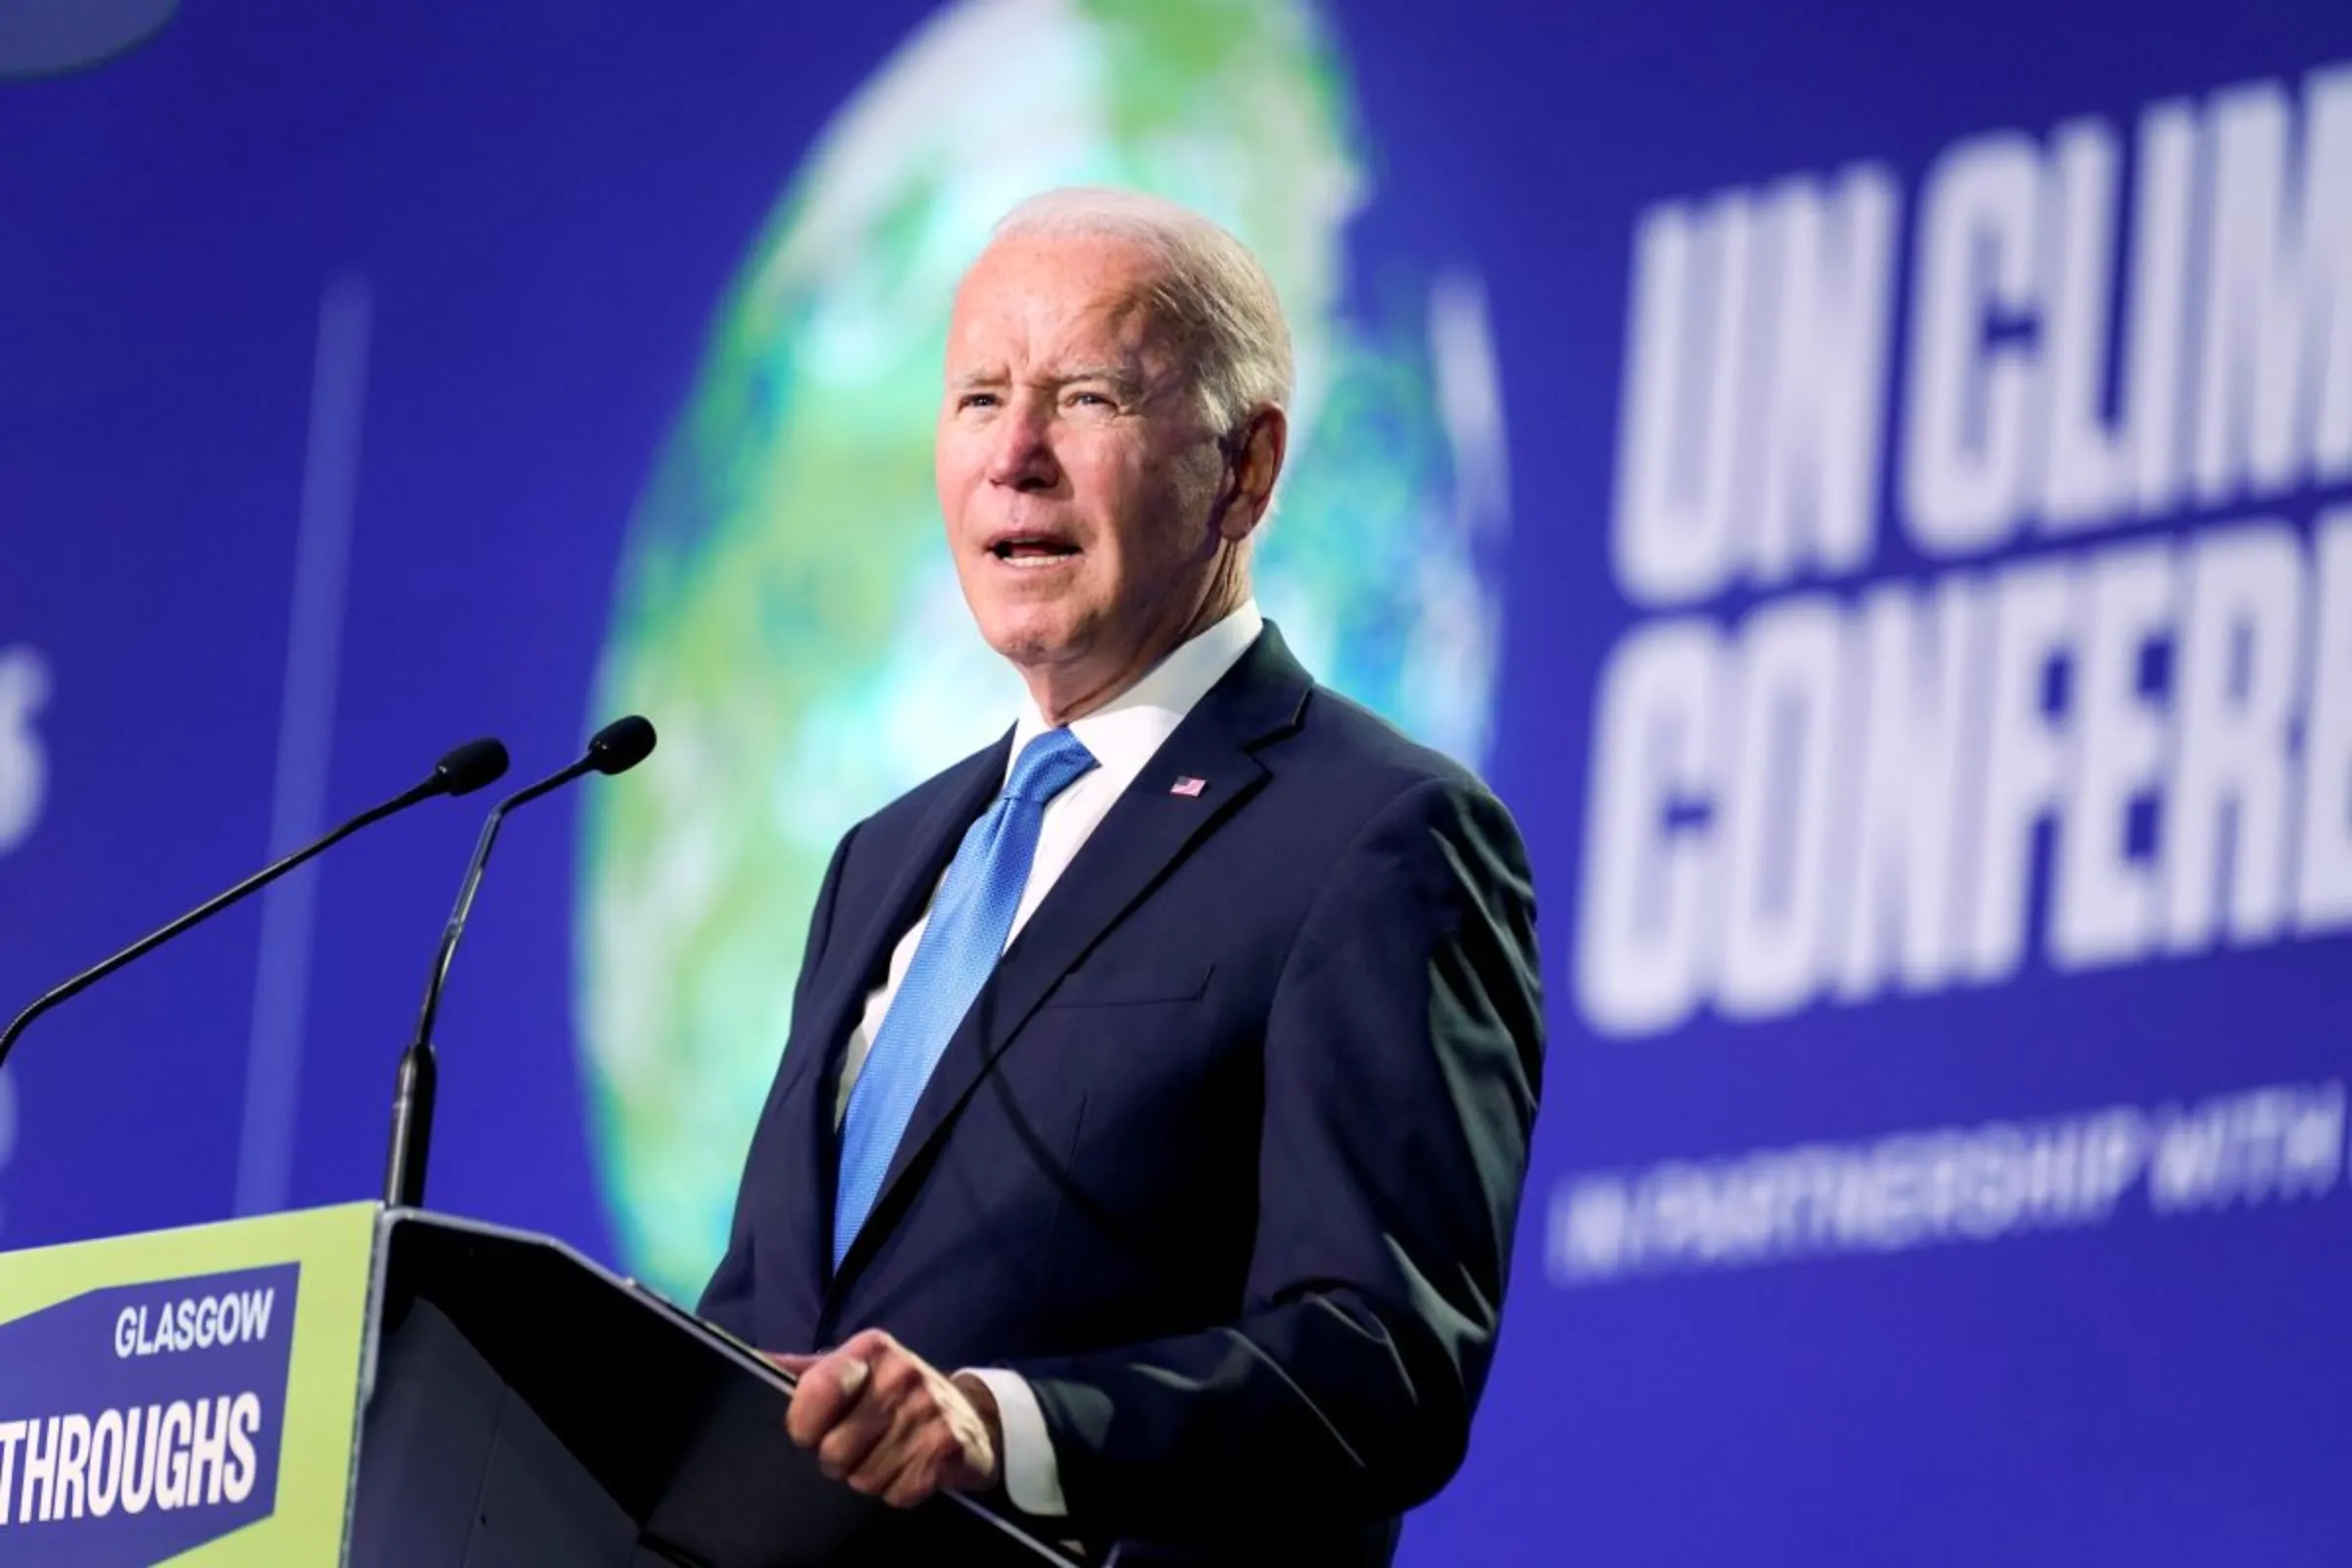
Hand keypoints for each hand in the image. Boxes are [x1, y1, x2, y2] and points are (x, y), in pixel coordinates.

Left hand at [771, 1328, 1002, 1507]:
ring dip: (869, 1478)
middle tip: (855, 1448)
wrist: (973, 1415)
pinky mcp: (947, 1447)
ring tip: (884, 1457)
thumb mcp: (852, 1370)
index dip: (803, 1426)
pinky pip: (897, 1493)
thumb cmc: (895, 1394)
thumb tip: (749, 1363)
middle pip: (834, 1451)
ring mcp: (927, 1411)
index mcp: (869, 1350)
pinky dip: (898, 1490)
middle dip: (838, 1461)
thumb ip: (802, 1371)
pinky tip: (908, 1468)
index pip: (814, 1393)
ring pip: (864, 1479)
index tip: (811, 1432)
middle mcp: (901, 1374)